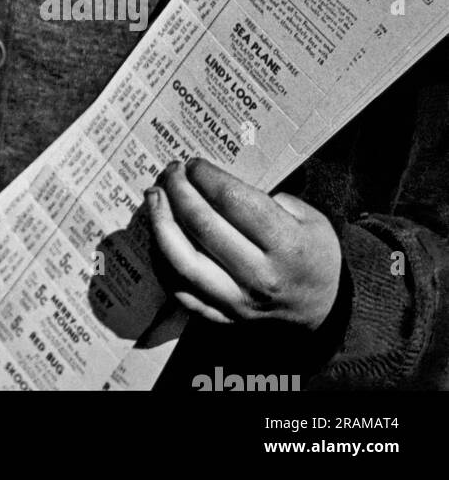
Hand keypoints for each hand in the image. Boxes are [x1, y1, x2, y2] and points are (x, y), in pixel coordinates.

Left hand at [146, 157, 341, 330]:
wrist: (325, 308)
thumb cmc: (313, 253)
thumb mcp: (308, 217)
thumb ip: (265, 198)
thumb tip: (215, 182)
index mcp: (286, 246)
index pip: (232, 201)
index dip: (206, 176)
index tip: (193, 162)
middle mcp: (260, 277)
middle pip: (203, 226)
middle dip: (179, 190)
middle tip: (171, 171)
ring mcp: (238, 302)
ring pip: (183, 261)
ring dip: (161, 222)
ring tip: (155, 196)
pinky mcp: (222, 317)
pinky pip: (179, 289)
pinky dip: (161, 259)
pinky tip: (158, 233)